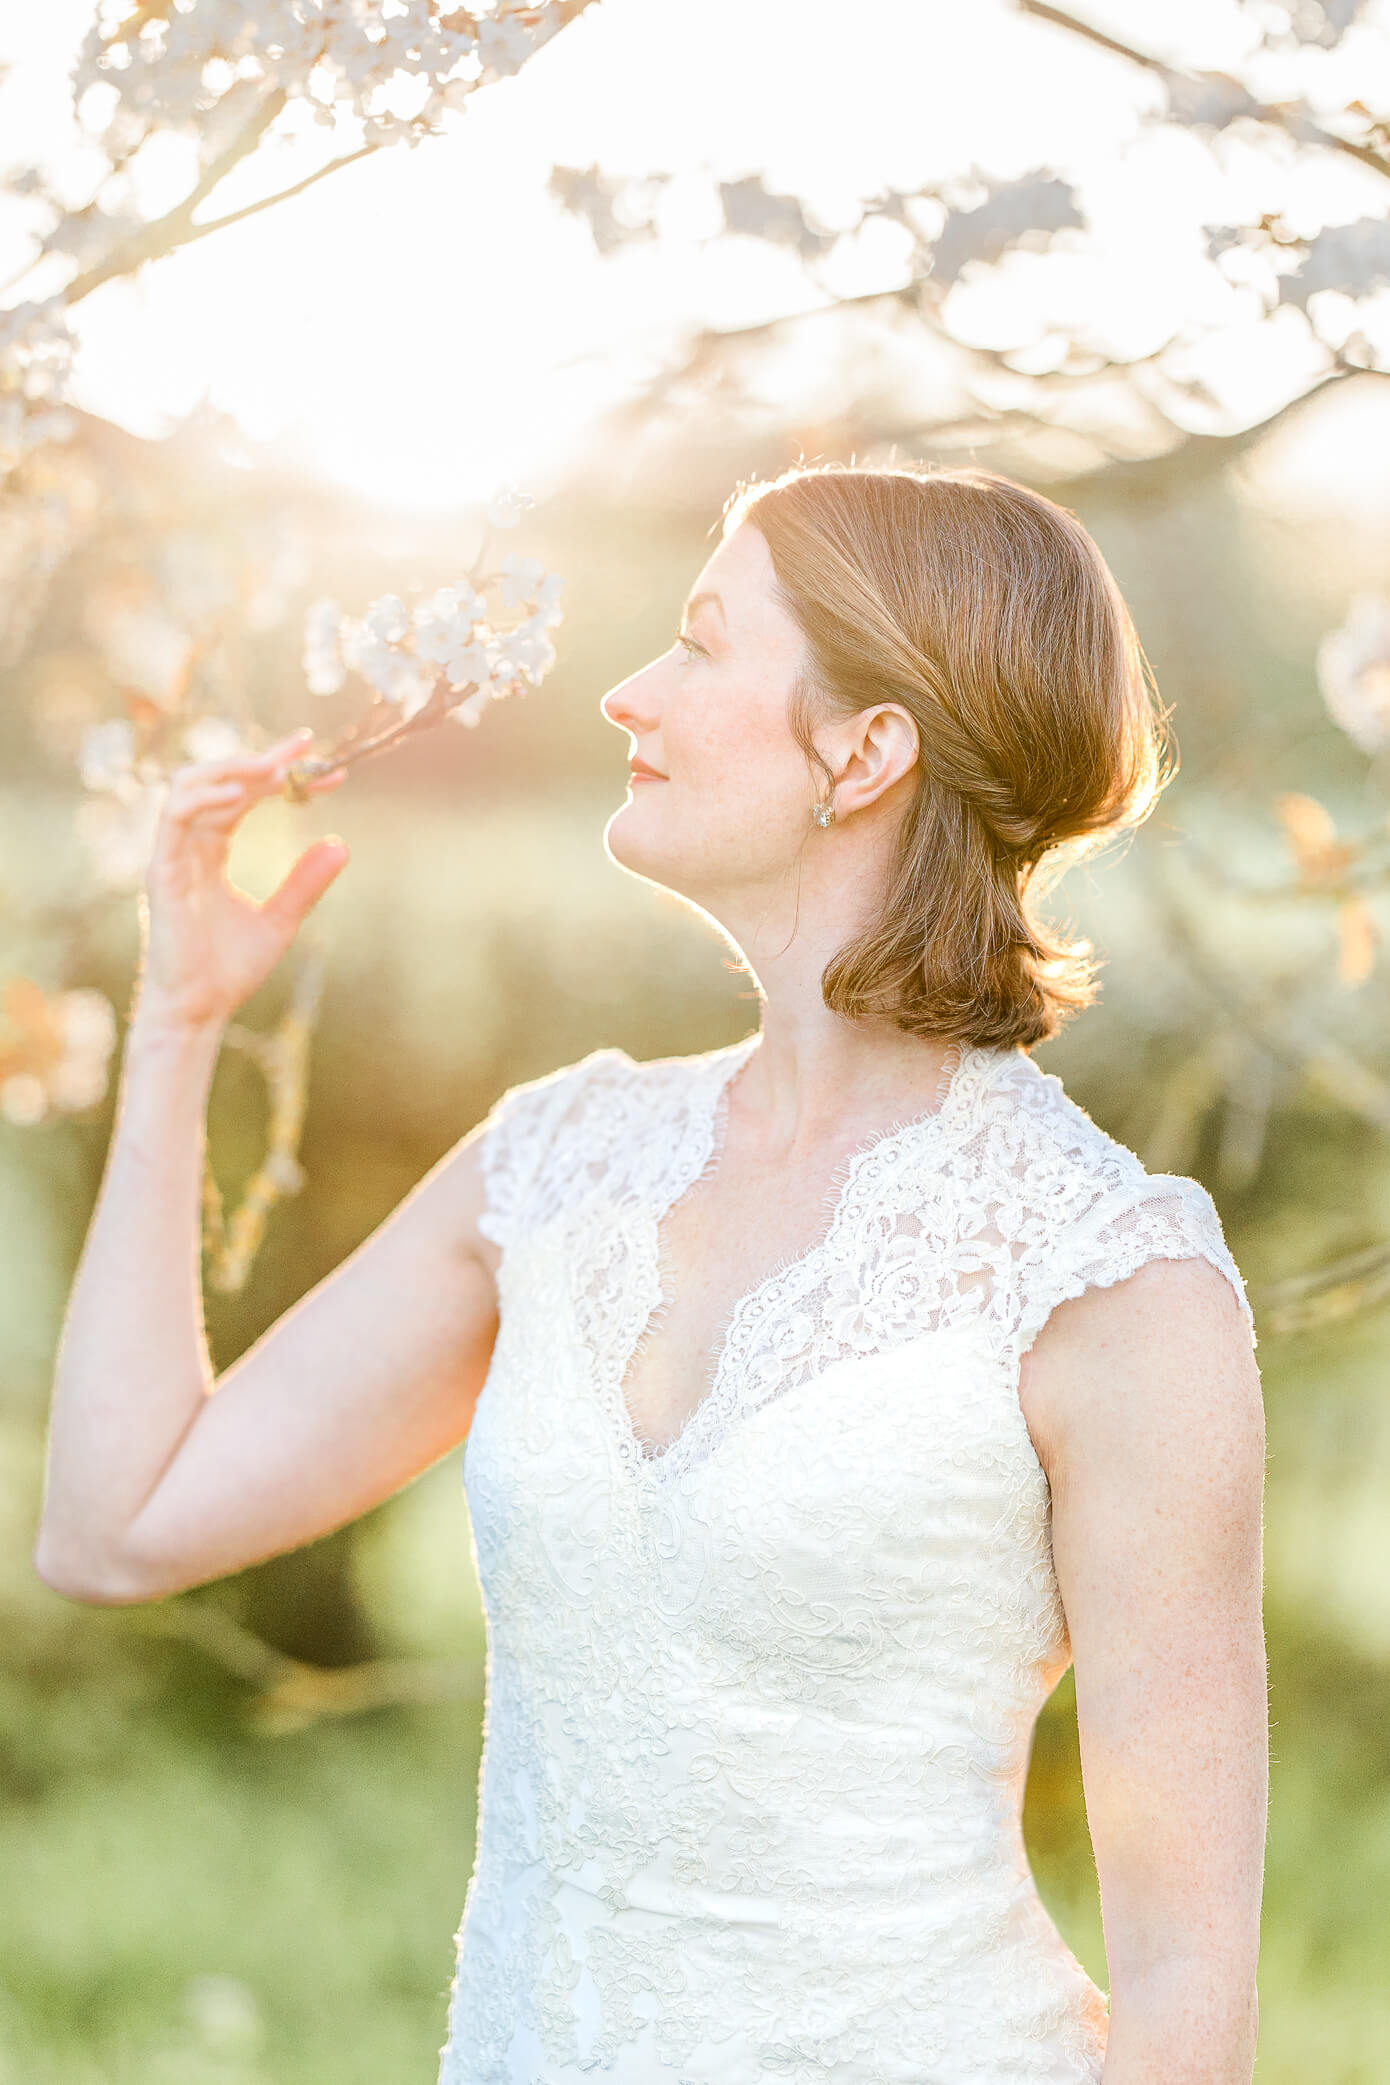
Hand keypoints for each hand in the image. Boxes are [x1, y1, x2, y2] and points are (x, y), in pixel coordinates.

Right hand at [134, 730, 349, 1036]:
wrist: (200, 1011)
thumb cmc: (229, 970)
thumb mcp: (282, 920)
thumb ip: (305, 882)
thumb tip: (341, 845)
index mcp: (211, 851)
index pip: (244, 795)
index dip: (280, 775)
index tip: (324, 764)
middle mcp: (189, 846)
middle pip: (219, 781)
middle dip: (261, 758)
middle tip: (305, 747)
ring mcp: (172, 856)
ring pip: (188, 786)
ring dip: (231, 767)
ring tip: (274, 766)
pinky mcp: (161, 872)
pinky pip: (173, 818)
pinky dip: (203, 798)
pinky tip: (240, 793)